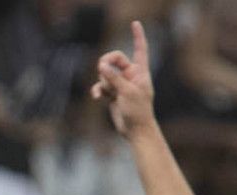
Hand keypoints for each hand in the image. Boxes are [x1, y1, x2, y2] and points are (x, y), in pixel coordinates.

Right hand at [90, 20, 154, 135]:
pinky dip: (98, 90)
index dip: (137, 36)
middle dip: (106, 63)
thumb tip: (101, 65)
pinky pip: (101, 86)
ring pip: (105, 74)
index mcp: (140, 71)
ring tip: (108, 94)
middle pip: (115, 59)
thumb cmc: (138, 110)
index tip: (134, 23)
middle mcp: (131, 75)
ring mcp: (121, 84)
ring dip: (103, 82)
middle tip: (101, 67)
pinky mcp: (113, 94)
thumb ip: (113, 77)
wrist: (136, 130)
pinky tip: (96, 97)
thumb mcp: (126, 92)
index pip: (140, 49)